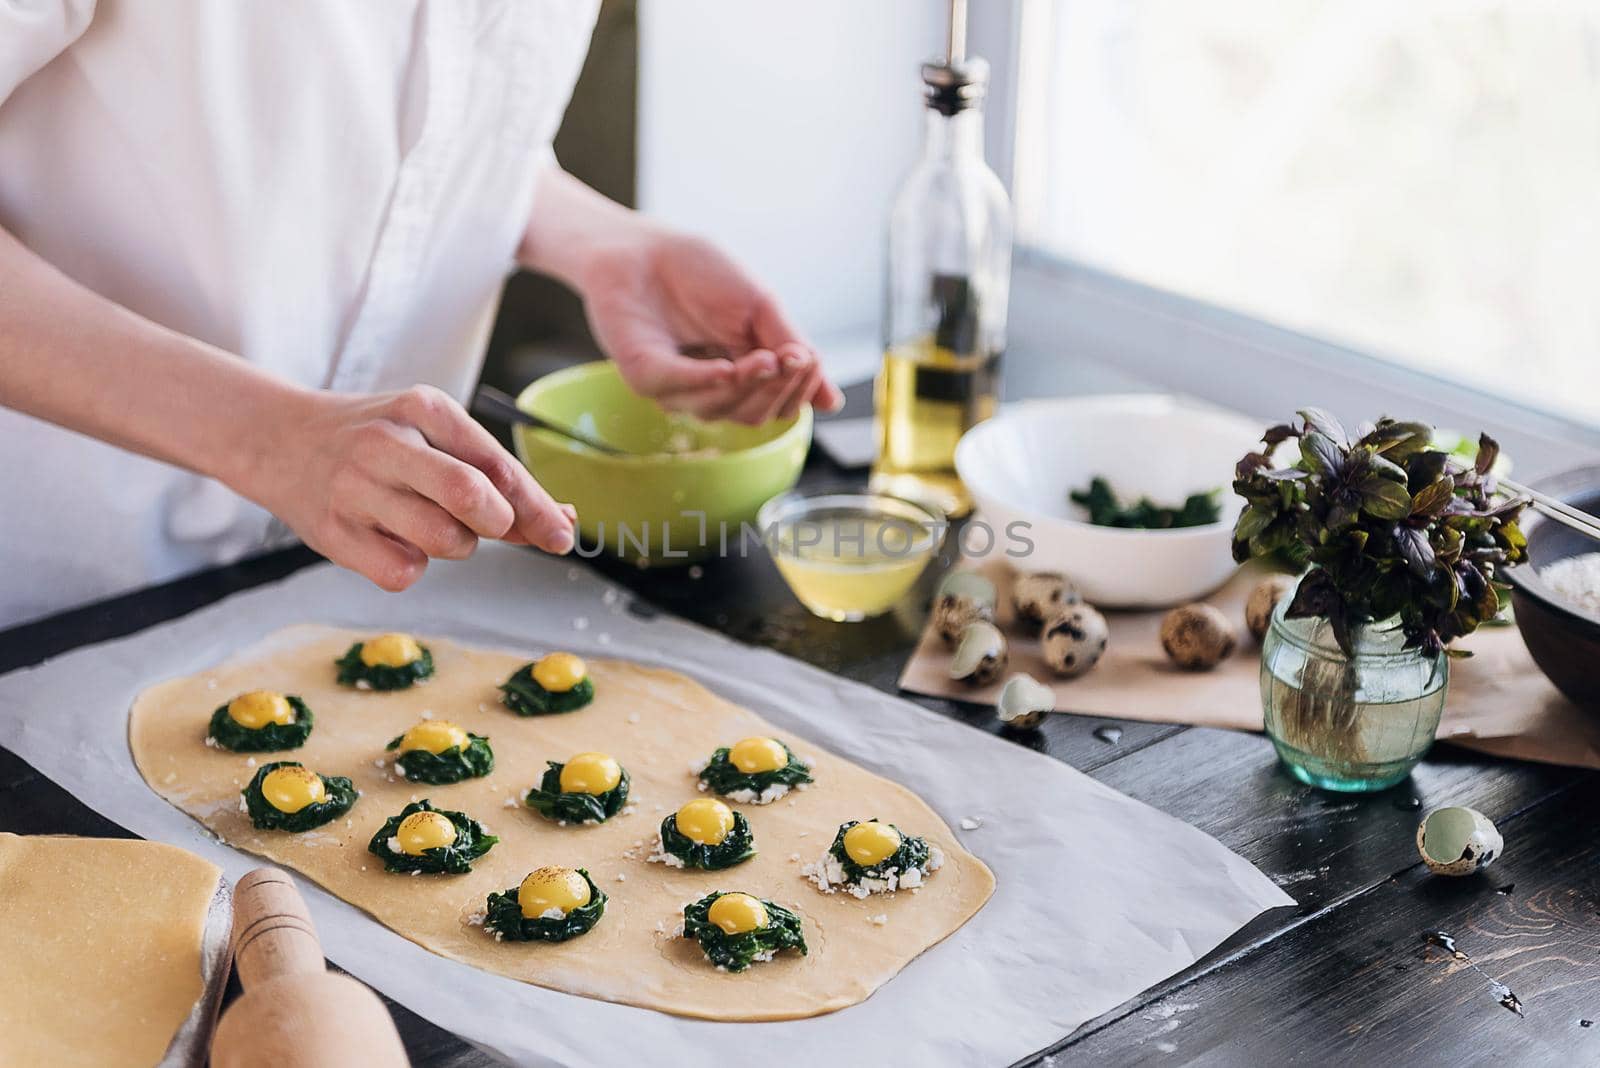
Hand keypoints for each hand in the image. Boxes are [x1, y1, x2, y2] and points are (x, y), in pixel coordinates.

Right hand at [241, 385, 575, 590]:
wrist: (279, 439)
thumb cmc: (380, 442)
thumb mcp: (435, 435)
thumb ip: (495, 477)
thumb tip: (561, 522)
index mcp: (425, 408)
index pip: (496, 465)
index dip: (537, 507)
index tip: (563, 535)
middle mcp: (388, 442)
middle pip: (472, 498)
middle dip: (498, 522)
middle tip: (489, 524)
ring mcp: (356, 489)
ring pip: (445, 541)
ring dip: (456, 545)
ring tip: (428, 522)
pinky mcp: (334, 534)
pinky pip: (404, 573)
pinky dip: (412, 566)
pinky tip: (393, 539)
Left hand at [577, 231, 844, 424]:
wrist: (643, 246)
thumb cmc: (699, 272)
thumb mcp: (760, 306)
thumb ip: (792, 348)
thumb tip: (832, 403)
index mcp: (741, 375)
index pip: (779, 404)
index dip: (798, 389)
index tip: (809, 360)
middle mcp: (709, 390)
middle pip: (755, 414)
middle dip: (779, 389)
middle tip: (794, 360)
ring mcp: (675, 388)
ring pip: (721, 409)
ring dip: (749, 385)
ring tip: (767, 359)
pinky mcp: (643, 374)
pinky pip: (678, 388)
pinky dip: (707, 382)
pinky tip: (729, 370)